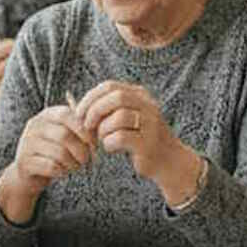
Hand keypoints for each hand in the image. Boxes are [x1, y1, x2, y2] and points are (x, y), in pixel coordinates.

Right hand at [7, 103, 94, 193]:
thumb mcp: (64, 135)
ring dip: (73, 163)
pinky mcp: (25, 162)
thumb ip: (80, 129)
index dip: (83, 129)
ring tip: (75, 167)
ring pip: (59, 153)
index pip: (66, 114)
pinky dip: (61, 172)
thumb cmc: (53, 151)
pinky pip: (51, 167)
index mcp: (46, 115)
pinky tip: (62, 172)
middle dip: (81, 150)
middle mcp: (34, 126)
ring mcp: (27, 143)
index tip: (93, 143)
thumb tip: (99, 130)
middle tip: (86, 159)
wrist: (29, 173)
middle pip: (64, 135)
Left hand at [79, 81, 199, 205]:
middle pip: (116, 97)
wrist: (168, 161)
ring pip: (118, 117)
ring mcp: (151, 124)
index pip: (110, 86)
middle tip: (86, 126)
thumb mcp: (126, 118)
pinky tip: (111, 148)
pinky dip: (109, 143)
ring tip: (103, 139)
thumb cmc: (139, 138)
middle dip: (95, 111)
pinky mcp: (148, 143)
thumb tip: (78, 108)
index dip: (90, 98)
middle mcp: (148, 105)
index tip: (79, 113)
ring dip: (103, 130)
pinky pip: (121, 138)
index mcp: (140, 95)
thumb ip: (108, 109)